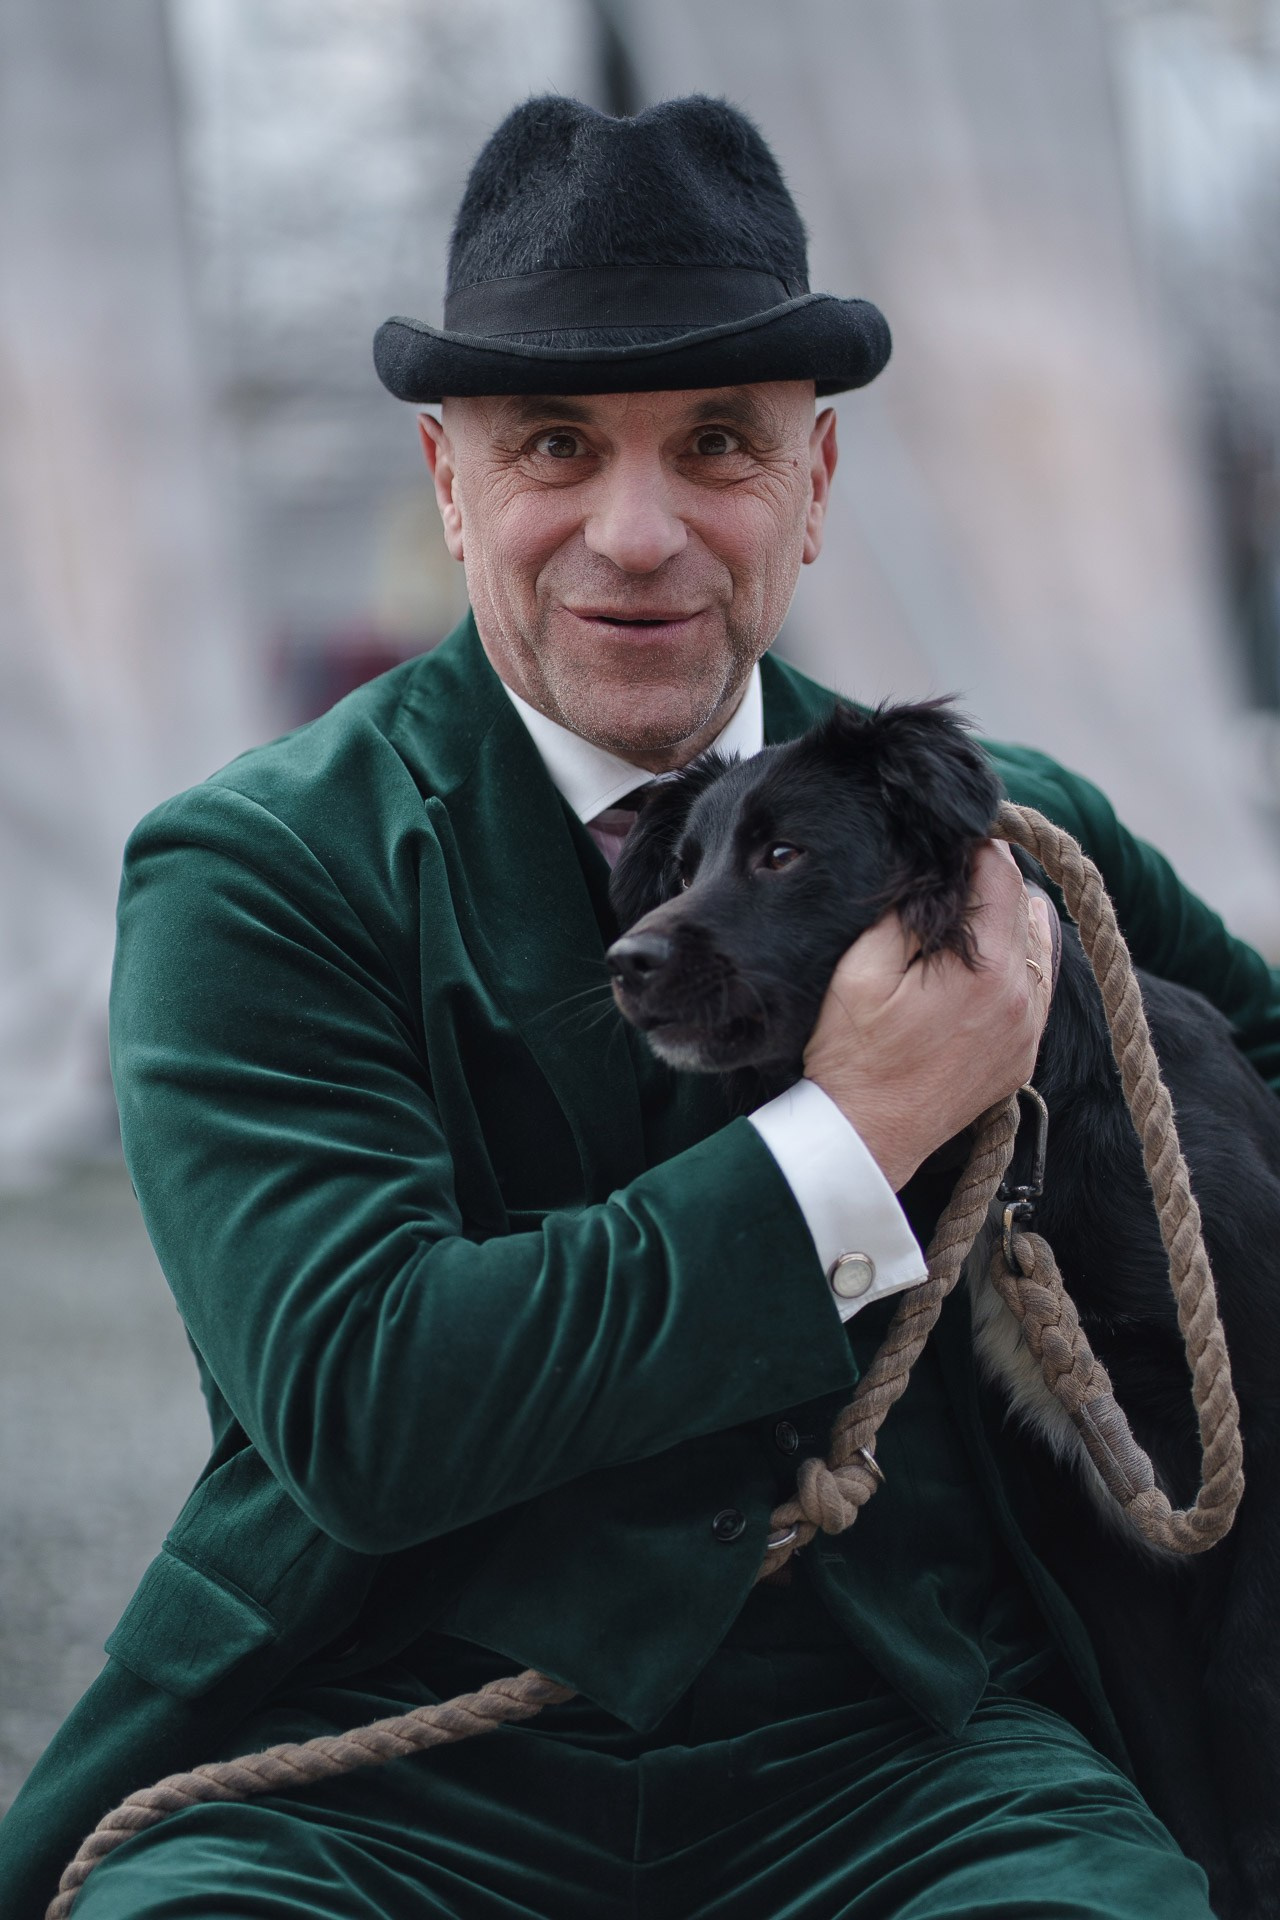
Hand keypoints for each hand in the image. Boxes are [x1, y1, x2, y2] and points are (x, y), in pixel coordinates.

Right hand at [803, 842, 1053, 1190]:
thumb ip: (908, 911)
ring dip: (1010, 921)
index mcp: (987, 971)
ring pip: (1040, 949)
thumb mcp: (863, 968)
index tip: (952, 836)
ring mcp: (1026, 1032)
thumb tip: (935, 867)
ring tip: (969, 909)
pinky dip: (1017, 964)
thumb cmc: (853, 1054)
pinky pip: (1036, 990)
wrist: (863, 1135)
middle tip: (955, 868)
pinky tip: (982, 959)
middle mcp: (1022, 1000)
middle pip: (1027, 908)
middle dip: (993, 881)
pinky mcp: (1021, 1057)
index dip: (976, 847)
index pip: (1003, 877)